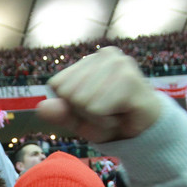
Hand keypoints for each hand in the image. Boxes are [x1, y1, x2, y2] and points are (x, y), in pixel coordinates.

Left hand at [37, 47, 161, 142]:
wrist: (145, 132)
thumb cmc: (111, 121)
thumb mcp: (79, 120)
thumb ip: (60, 113)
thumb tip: (41, 107)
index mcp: (89, 60)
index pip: (57, 86)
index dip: (72, 106)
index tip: (93, 108)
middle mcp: (104, 54)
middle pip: (68, 94)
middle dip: (85, 113)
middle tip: (107, 113)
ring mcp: (118, 63)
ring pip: (82, 102)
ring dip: (98, 118)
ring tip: (116, 114)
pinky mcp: (129, 78)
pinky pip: (97, 108)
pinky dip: (106, 121)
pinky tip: (123, 115)